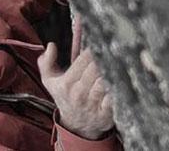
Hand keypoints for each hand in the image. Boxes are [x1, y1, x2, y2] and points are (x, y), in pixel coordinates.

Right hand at [38, 18, 114, 139]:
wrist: (76, 125)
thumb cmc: (64, 97)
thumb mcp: (49, 81)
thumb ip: (46, 62)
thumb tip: (51, 46)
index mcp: (66, 84)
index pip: (84, 60)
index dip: (94, 49)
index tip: (99, 43)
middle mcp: (79, 94)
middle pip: (97, 68)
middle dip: (105, 57)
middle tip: (113, 49)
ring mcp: (93, 104)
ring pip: (107, 81)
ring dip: (114, 71)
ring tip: (119, 62)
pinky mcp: (107, 113)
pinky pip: (116, 96)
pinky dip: (120, 87)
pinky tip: (122, 79)